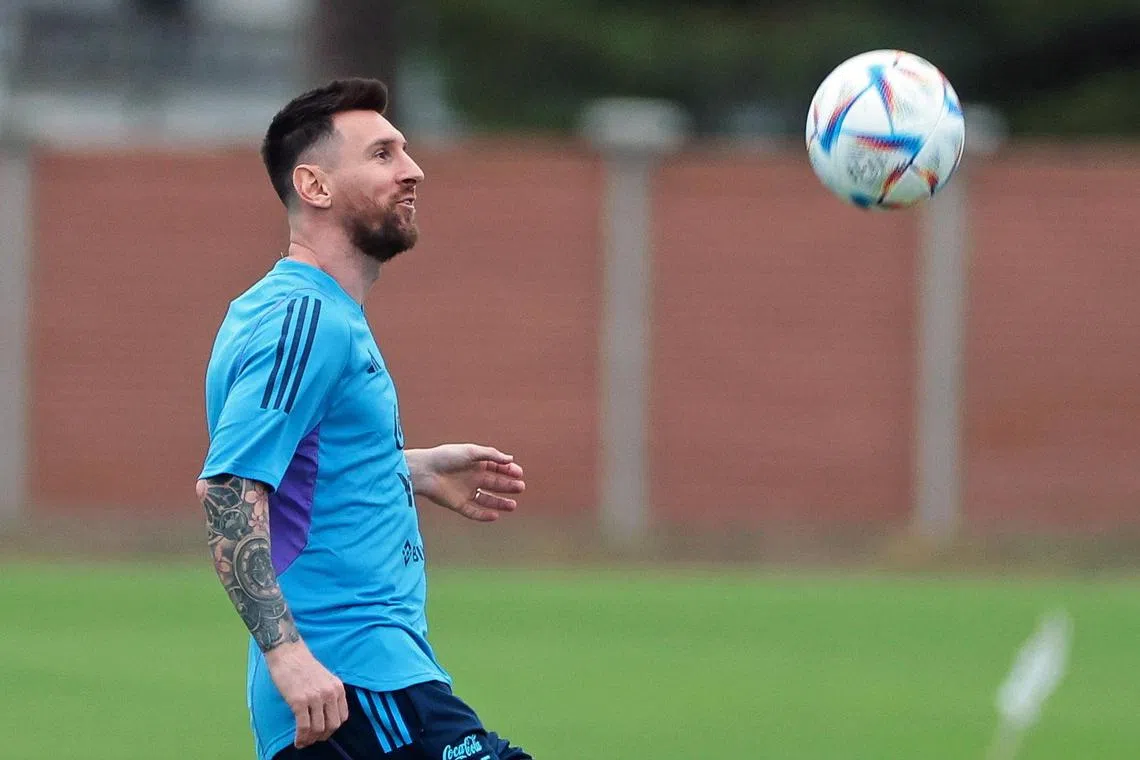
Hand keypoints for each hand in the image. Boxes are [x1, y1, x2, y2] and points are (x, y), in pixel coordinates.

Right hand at [264, 640, 348, 747]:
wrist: (288, 653)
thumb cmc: (303, 665)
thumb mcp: (325, 678)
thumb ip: (329, 693)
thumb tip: (326, 715)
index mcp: (338, 688)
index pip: (342, 717)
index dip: (333, 728)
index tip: (324, 732)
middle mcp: (330, 693)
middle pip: (332, 725)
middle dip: (323, 736)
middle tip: (313, 739)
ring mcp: (315, 698)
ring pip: (318, 729)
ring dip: (311, 739)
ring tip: (303, 741)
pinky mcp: (299, 701)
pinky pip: (303, 726)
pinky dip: (301, 737)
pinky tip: (297, 740)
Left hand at [407, 444, 525, 521]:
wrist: (424, 471)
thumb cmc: (446, 457)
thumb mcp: (471, 452)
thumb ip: (491, 455)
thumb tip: (510, 459)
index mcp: (475, 463)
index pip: (496, 468)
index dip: (508, 471)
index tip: (518, 473)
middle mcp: (472, 478)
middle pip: (494, 484)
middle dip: (508, 486)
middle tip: (520, 488)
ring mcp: (465, 492)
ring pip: (487, 499)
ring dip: (500, 503)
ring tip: (513, 506)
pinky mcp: (457, 504)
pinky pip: (473, 512)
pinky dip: (484, 515)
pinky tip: (495, 515)